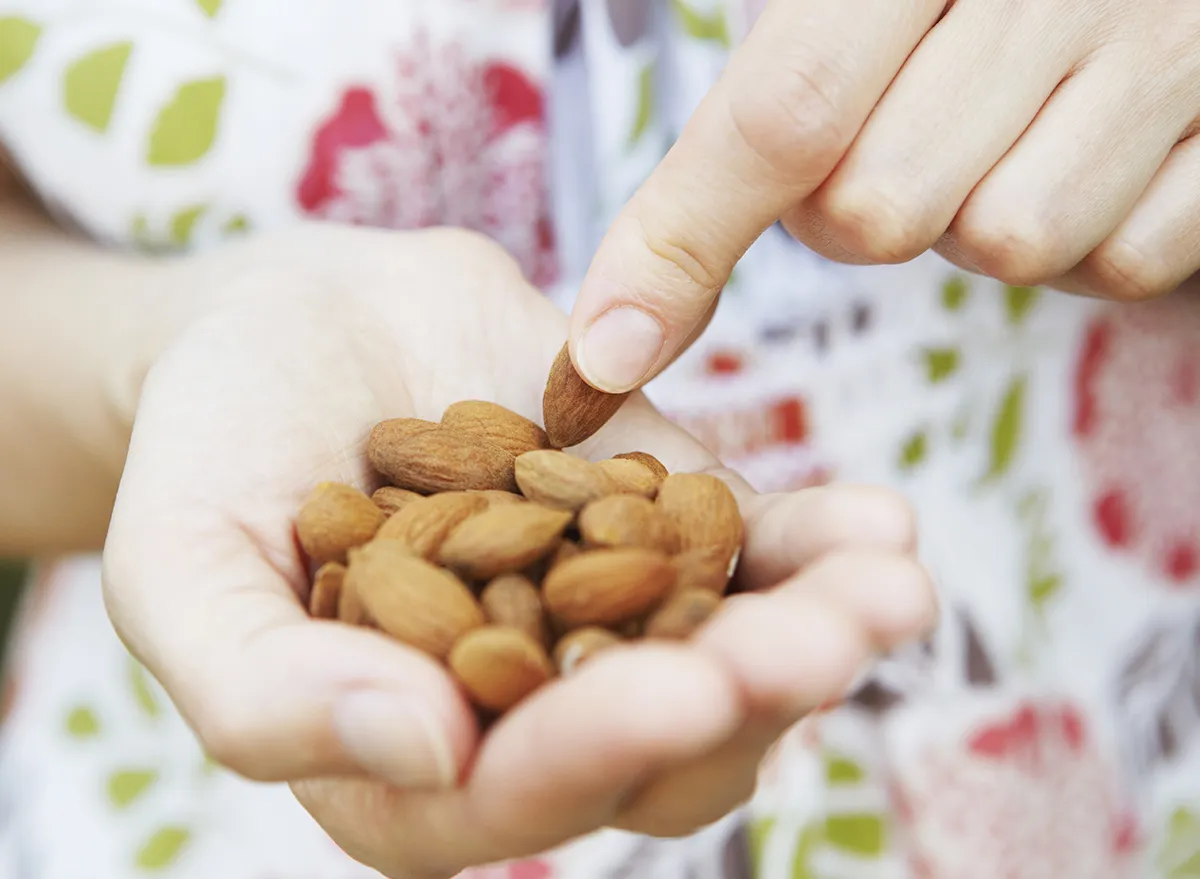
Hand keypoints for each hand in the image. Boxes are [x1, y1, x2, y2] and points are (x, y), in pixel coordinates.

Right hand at [103, 225, 935, 877]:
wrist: (290, 326)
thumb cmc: (213, 452)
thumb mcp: (186, 570)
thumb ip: (265, 689)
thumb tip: (427, 750)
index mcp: (410, 758)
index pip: (513, 797)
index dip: (594, 757)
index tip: (675, 694)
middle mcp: (527, 704)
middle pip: (656, 745)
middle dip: (747, 699)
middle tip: (827, 643)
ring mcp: (605, 610)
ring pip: (728, 652)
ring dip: (816, 630)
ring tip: (888, 588)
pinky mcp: (654, 515)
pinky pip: (747, 547)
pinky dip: (813, 543)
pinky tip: (876, 523)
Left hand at [568, 0, 1199, 392]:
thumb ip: (767, 85)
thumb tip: (617, 305)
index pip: (783, 112)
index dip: (683, 239)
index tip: (606, 352)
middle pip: (878, 211)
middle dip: (852, 207)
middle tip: (896, 125)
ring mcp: (1174, 52)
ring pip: (1005, 244)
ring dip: (974, 216)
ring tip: (1006, 127)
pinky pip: (1120, 262)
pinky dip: (1085, 239)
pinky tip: (1093, 154)